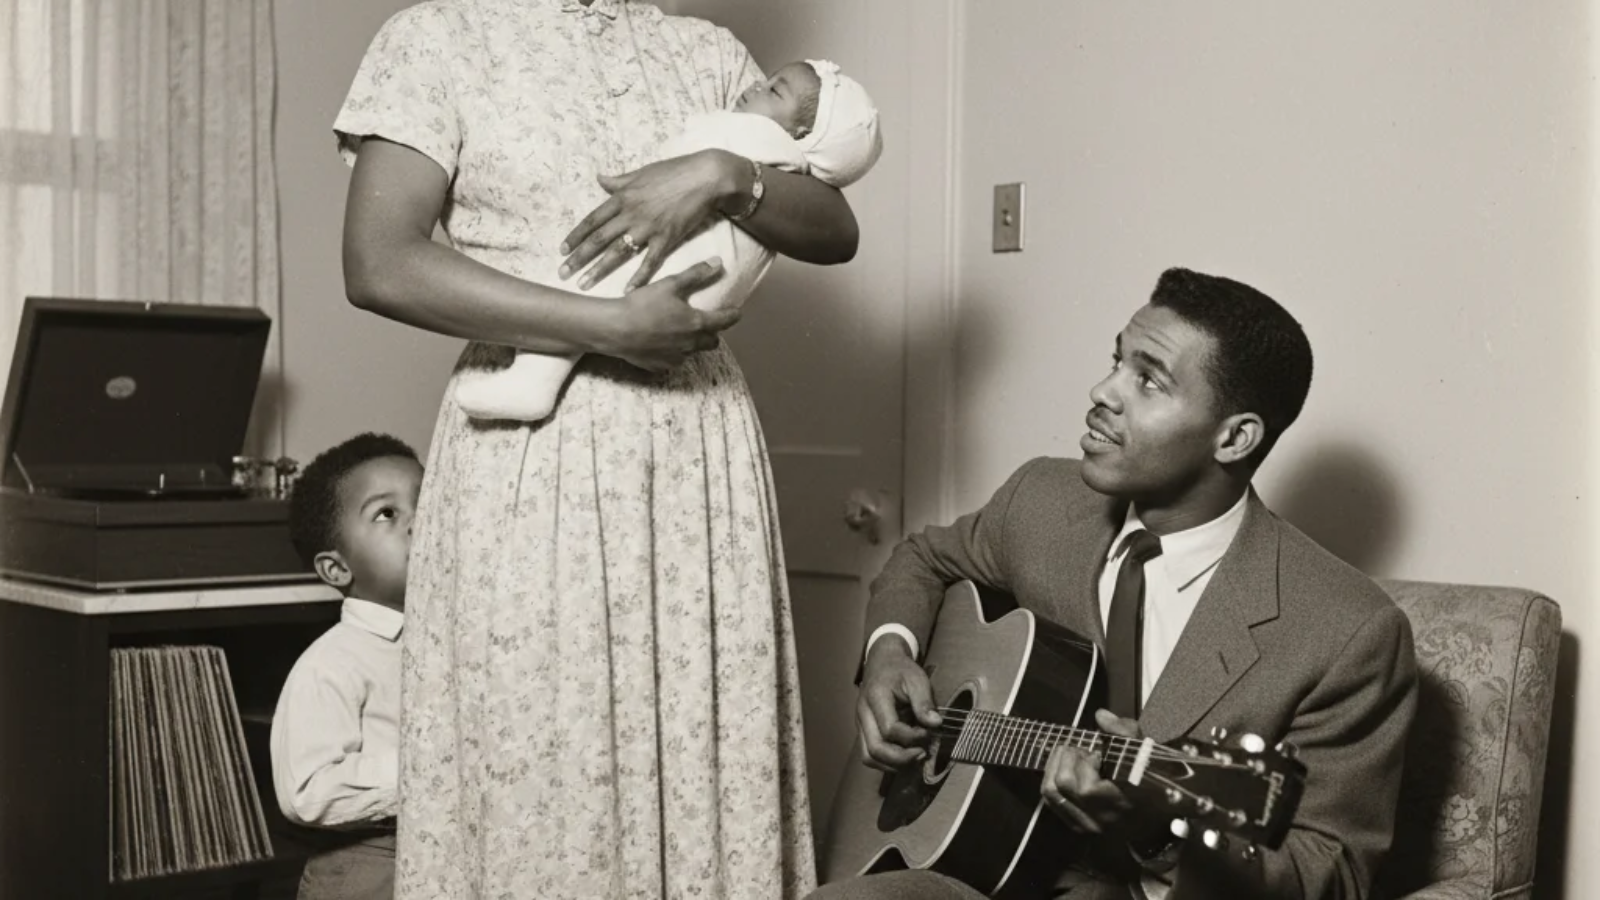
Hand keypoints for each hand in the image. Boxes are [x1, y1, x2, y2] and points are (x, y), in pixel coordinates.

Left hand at [559, 150, 739, 291]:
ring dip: (599, 270)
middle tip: (563, 273)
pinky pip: (650, 261)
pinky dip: (639, 277)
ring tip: (584, 284)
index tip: (562, 250)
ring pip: (618, 252)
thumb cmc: (674, 171)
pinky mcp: (667, 237)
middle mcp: (630, 213)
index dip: (575, 236)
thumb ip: (619, 180)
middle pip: (598, 239)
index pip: (592, 220)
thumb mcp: (641, 172)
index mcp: (622, 197)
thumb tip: (600, 178)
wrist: (705, 176)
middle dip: (579, 258)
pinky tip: (627, 291)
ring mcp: (648, 227)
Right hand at [595, 259, 736, 372]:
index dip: (732, 315)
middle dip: (712, 333)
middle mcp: (691, 345)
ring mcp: (675, 358)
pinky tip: (661, 344)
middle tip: (704, 323)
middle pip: (712, 342)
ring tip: (679, 333)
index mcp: (697, 324)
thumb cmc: (643, 304)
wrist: (615, 329)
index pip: (725, 321)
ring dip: (691, 344)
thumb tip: (719, 263)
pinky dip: (672, 353)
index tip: (736, 312)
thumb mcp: (671, 284)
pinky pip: (672, 361)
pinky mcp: (659, 367)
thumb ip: (696, 274)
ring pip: (692, 353)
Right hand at [856, 636, 942, 771]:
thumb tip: (935, 724)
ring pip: (869, 757)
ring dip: (893, 764)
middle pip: (875, 749)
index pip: (889, 728)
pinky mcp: (863, 731)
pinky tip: (905, 757)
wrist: (882, 663)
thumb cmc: (900, 670)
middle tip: (923, 754)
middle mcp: (863, 714)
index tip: (929, 733)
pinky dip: (887, 762)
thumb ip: (924, 702)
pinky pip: (869, 755)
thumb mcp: (917, 679)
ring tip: (915, 758)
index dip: (911, 737)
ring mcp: (860, 724)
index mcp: (875, 697)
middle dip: (902, 758)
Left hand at [1040, 708, 1151, 837]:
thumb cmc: (1152, 782)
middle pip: (1063, 784)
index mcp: (1120, 804)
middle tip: (1081, 750)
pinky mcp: (1077, 826)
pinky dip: (1052, 780)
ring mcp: (1087, 825)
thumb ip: (1124, 732)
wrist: (1158, 816)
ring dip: (1055, 766)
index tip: (1099, 753)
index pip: (1087, 788)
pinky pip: (1051, 800)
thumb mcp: (1144, 753)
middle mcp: (1100, 819)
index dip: (1087, 762)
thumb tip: (1101, 715)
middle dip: (1067, 758)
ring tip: (1072, 758)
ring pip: (1051, 792)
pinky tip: (1065, 770)